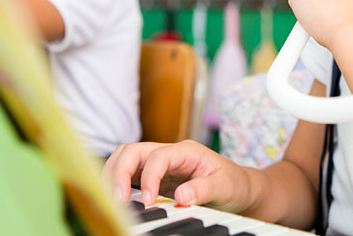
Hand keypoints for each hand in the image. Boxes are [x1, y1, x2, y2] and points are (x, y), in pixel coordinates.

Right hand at [103, 140, 253, 212]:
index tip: (148, 202)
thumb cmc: (234, 184)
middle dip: (119, 171)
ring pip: (126, 159)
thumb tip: (181, 197)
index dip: (148, 177)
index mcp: (186, 151)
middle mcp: (169, 153)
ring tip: (112, 200)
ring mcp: (160, 165)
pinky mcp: (155, 178)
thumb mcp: (225, 186)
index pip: (158, 156)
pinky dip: (119, 184)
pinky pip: (130, 175)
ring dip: (114, 175)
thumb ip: (204, 189)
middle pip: (133, 151)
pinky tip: (119, 200)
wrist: (239, 189)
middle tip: (117, 200)